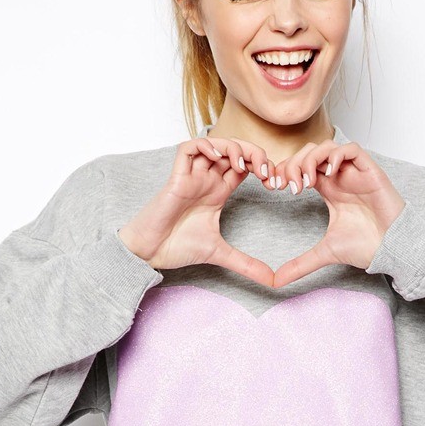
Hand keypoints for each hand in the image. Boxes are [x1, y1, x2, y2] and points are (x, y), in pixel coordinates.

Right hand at [118, 136, 282, 287]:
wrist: (150, 252)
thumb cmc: (176, 247)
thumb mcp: (220, 254)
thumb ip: (247, 264)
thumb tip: (272, 282)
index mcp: (218, 192)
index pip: (244, 166)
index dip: (262, 167)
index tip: (274, 183)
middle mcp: (206, 180)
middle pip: (234, 150)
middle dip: (254, 153)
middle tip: (265, 171)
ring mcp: (192, 176)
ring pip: (214, 143)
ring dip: (233, 147)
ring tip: (243, 164)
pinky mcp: (176, 177)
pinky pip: (189, 148)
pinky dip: (205, 146)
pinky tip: (218, 158)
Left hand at [268, 139, 406, 288]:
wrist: (392, 249)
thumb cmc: (367, 247)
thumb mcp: (325, 253)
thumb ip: (300, 264)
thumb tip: (276, 282)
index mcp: (328, 189)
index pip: (301, 167)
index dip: (285, 171)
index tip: (275, 187)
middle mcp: (340, 177)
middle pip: (310, 152)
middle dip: (293, 164)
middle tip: (288, 185)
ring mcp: (355, 172)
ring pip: (327, 147)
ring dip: (311, 159)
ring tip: (307, 182)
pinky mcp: (371, 171)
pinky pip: (352, 149)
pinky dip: (337, 155)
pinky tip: (329, 174)